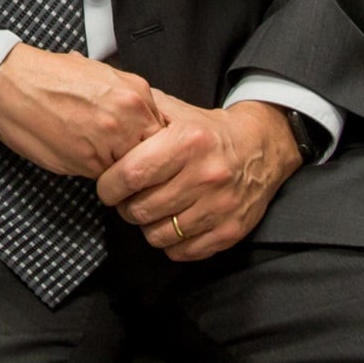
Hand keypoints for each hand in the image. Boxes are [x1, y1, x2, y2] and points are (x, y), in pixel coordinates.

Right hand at [0, 45, 164, 178]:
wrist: (8, 80)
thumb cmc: (46, 76)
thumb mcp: (99, 75)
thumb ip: (126, 101)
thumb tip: (142, 123)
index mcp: (135, 92)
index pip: (166, 134)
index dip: (154, 147)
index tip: (143, 153)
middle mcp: (129, 114)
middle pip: (156, 156)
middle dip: (140, 163)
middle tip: (123, 162)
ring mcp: (109, 139)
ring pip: (130, 172)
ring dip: (118, 173)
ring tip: (97, 159)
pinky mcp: (87, 161)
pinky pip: (103, 178)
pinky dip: (94, 174)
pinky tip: (77, 155)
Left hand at [96, 94, 301, 262]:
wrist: (260, 147)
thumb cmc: (206, 131)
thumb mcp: (174, 111)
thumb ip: (139, 115)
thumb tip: (103, 123)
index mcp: (188, 141)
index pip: (131, 174)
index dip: (110, 185)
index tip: (107, 186)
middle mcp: (206, 175)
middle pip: (141, 210)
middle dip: (125, 207)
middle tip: (128, 199)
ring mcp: (221, 206)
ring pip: (159, 235)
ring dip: (147, 226)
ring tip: (150, 209)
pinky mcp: (231, 231)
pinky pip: (183, 251)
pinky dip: (170, 242)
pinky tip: (171, 222)